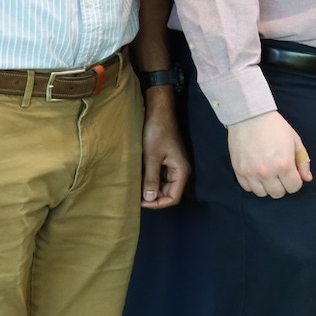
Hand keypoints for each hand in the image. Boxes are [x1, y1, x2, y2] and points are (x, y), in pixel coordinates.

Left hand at [140, 85, 188, 207]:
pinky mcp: (166, 160)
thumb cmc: (157, 133)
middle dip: (153, 198)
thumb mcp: (152, 157)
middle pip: (169, 193)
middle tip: (134, 196)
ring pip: (163, 186)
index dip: (158, 203)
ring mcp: (173, 165)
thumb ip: (151, 179)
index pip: (173, 197)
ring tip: (135, 189)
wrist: (159, 111)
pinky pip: (160, 176)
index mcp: (181, 171)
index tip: (140, 201)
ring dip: (151, 189)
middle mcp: (180, 171)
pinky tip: (139, 179)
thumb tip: (150, 200)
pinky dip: (150, 180)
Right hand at [226, 111, 310, 197]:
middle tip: (280, 174)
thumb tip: (307, 179)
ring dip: (268, 187)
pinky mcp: (239, 171)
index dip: (295, 181)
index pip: (294, 188)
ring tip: (268, 174)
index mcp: (284, 165)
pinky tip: (257, 174)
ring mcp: (251, 173)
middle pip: (278, 193)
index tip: (292, 174)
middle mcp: (267, 172)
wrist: (250, 117)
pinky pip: (248, 188)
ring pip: (262, 194)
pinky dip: (254, 184)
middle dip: (283, 186)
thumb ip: (303, 161)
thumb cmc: (275, 127)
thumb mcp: (295, 141)